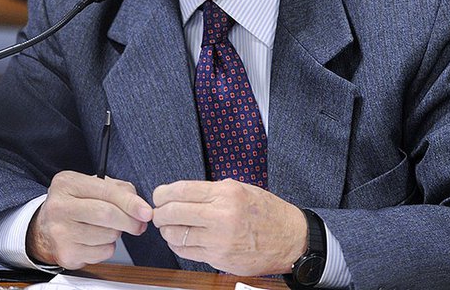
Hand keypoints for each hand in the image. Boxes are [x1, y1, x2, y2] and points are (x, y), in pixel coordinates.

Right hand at [27, 170, 151, 269]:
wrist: (45, 228)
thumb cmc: (74, 204)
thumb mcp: (91, 186)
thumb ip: (118, 189)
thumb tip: (139, 206)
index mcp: (67, 183)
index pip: (106, 192)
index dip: (130, 203)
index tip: (146, 212)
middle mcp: (59, 207)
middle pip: (106, 215)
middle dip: (129, 221)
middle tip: (139, 224)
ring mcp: (60, 232)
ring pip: (107, 236)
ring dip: (115, 234)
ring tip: (106, 228)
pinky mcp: (66, 253)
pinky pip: (101, 253)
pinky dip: (107, 248)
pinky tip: (96, 240)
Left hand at [152, 178, 306, 275]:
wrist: (290, 239)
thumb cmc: (267, 213)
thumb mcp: (241, 190)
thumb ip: (212, 191)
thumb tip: (180, 194)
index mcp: (227, 193)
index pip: (182, 190)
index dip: (163, 193)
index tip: (159, 195)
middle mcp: (222, 216)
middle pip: (174, 212)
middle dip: (160, 213)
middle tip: (159, 212)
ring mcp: (220, 240)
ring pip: (176, 235)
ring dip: (167, 231)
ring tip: (169, 226)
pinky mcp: (219, 258)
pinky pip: (187, 252)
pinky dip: (178, 245)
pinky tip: (181, 239)